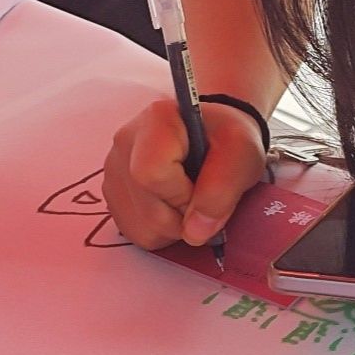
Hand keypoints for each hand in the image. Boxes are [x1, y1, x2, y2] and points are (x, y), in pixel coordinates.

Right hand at [103, 98, 267, 249]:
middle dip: (183, 216)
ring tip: (187, 199)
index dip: (181, 195)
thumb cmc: (227, 138)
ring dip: (172, 227)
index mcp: (157, 121)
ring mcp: (113, 168)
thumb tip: (194, 233)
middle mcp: (125, 142)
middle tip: (200, 195)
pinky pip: (132, 230)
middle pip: (148, 209)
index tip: (201, 187)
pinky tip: (171, 206)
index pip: (152, 174)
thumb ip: (222, 191)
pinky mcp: (112, 191)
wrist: (213, 133)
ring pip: (139, 226)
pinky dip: (158, 230)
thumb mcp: (243, 154)